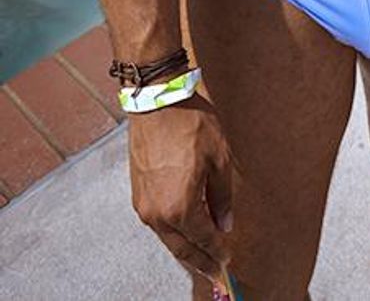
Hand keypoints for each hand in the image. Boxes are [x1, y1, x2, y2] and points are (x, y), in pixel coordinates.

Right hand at [128, 95, 232, 286]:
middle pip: (182, 248)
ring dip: (184, 247)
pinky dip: (172, 231)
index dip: (217, 252)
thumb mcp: (220, 158)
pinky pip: (157, 222)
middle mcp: (158, 213)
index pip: (203, 240)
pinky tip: (182, 229)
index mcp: (181, 207)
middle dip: (200, 261)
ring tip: (200, 253)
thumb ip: (223, 196)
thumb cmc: (191, 125)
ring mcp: (144, 205)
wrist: (157, 102)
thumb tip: (226, 223)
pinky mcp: (137, 194)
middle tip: (214, 271)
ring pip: (167, 237)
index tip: (227, 261)